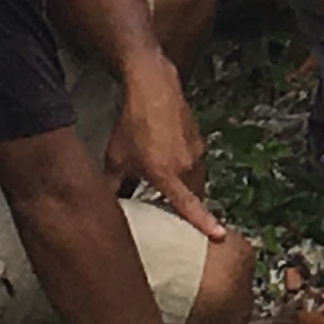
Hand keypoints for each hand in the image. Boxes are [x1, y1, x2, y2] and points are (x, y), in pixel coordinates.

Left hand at [101, 60, 230, 242]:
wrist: (153, 87)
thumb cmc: (132, 123)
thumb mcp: (115, 159)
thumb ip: (113, 187)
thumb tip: (105, 207)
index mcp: (166, 174)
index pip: (188, 205)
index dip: (203, 222)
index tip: (219, 235)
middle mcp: (186, 165)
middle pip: (193, 195)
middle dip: (186, 206)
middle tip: (169, 215)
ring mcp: (195, 150)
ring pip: (195, 179)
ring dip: (185, 186)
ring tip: (164, 184)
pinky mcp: (198, 138)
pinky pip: (195, 162)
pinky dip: (185, 168)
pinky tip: (167, 158)